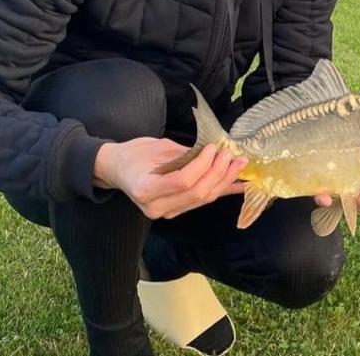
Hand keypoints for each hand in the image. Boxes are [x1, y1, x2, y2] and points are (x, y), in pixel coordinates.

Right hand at [94, 138, 246, 219]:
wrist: (118, 169)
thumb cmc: (134, 154)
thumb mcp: (157, 148)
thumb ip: (185, 154)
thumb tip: (214, 151)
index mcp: (145, 189)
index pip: (182, 181)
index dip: (202, 165)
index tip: (213, 148)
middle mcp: (155, 207)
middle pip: (196, 193)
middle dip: (218, 173)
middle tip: (230, 154)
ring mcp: (166, 212)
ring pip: (203, 199)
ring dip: (225, 181)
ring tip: (240, 165)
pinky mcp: (175, 211)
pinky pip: (203, 201)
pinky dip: (223, 191)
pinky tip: (240, 186)